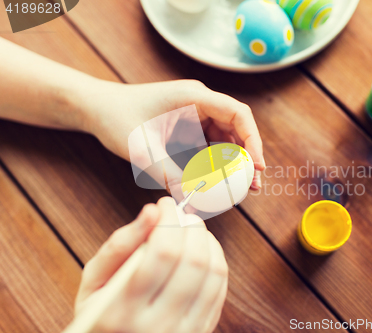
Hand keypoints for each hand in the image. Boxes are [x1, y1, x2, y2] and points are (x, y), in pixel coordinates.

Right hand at [73, 197, 228, 332]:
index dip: (168, 220)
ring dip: (206, 240)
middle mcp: (158, 326)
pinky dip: (216, 259)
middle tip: (180, 215)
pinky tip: (201, 250)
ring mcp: (184, 331)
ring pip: (213, 273)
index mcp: (123, 311)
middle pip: (193, 261)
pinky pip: (220, 288)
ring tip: (190, 229)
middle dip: (191, 226)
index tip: (164, 204)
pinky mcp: (202, 331)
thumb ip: (119, 245)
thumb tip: (152, 211)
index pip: (162, 254)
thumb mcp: (94, 281)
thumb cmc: (101, 311)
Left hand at [81, 79, 264, 191]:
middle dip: (248, 157)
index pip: (238, 114)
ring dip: (235, 162)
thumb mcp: (141, 149)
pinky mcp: (188, 126)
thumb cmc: (116, 118)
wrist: (96, 108)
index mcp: (194, 97)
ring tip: (242, 188)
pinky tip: (220, 182)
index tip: (257, 166)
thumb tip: (191, 199)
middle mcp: (199, 103)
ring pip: (226, 138)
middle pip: (237, 128)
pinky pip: (210, 145)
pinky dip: (217, 163)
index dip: (253, 140)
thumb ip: (167, 173)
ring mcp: (195, 114)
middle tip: (254, 186)